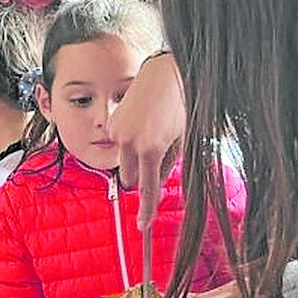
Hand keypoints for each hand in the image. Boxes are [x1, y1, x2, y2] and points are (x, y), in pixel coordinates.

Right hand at [108, 52, 185, 229]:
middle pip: (130, 179)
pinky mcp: (113, 123)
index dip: (146, 210)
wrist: (167, 72)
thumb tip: (158, 179)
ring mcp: (118, 132)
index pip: (147, 188)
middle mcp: (129, 142)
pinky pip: (119, 145)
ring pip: (123, 163)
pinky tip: (143, 124)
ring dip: (135, 159)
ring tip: (153, 135)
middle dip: (141, 176)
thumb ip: (170, 165)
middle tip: (158, 158)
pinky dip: (129, 143)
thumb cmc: (183, 103)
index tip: (143, 225)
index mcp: (150, 148)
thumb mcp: (184, 138)